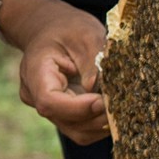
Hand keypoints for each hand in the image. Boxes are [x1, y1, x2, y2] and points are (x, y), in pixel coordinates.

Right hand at [0, 0, 111, 143]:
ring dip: (102, 123)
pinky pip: (83, 128)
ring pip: (77, 131)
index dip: (78, 108)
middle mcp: (36, 96)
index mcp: (35, 73)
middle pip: (66, 121)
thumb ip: (93, 63)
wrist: (51, 28)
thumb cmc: (67, 28)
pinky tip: (114, 107)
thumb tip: (101, 91)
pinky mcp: (64, 113)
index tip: (103, 100)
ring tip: (121, 104)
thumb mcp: (85, 35)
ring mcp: (50, 108)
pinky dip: (101, 123)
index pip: (50, 102)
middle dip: (97, 116)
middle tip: (123, 101)